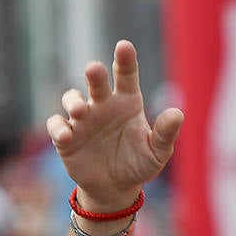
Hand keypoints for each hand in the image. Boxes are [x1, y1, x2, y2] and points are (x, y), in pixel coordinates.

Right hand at [45, 40, 183, 209]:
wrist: (115, 188)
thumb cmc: (138, 164)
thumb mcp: (157, 152)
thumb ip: (165, 133)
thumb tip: (178, 114)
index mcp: (126, 102)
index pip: (126, 75)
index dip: (124, 60)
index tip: (124, 47)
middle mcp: (102, 104)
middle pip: (96, 81)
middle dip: (94, 74)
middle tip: (94, 69)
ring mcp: (82, 119)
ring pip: (71, 99)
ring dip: (72, 101)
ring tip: (79, 110)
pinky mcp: (66, 137)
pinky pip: (57, 126)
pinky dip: (59, 128)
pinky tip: (66, 135)